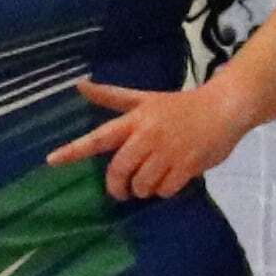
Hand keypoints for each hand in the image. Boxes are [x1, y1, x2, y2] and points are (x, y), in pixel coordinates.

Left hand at [56, 73, 264, 199]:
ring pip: (142, 184)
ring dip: (144, 189)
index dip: (74, 150)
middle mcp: (147, 136)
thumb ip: (113, 97)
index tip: (51, 161)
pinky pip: (165, 190)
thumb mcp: (146, 98)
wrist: (224, 107)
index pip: (98, 137)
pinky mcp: (187, 165)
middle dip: (118, 186)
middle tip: (123, 191)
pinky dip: (165, 190)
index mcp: (135, 120)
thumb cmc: (182, 105)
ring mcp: (167, 151)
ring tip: (153, 181)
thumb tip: (80, 84)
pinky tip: (172, 180)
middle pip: (119, 170)